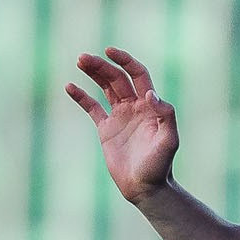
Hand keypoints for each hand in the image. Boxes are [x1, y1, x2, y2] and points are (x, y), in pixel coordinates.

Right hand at [66, 48, 179, 203]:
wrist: (145, 187)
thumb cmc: (160, 165)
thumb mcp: (169, 140)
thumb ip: (166, 115)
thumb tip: (149, 94)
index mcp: (150, 104)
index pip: (137, 74)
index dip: (125, 60)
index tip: (110, 52)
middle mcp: (134, 106)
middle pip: (117, 77)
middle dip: (101, 66)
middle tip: (83, 57)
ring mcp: (119, 116)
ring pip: (105, 87)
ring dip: (93, 73)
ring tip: (79, 61)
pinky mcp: (106, 129)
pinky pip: (92, 108)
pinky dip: (81, 97)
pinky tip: (70, 86)